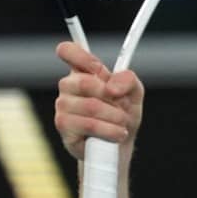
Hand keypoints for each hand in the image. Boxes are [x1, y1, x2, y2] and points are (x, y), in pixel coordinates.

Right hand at [54, 41, 143, 160]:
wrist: (119, 146)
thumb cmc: (122, 114)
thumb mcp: (134, 93)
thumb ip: (128, 80)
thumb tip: (112, 87)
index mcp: (83, 72)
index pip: (68, 52)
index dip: (81, 56)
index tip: (98, 69)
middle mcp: (68, 87)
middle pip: (85, 82)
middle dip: (112, 98)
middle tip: (123, 108)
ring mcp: (62, 108)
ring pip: (90, 106)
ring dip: (115, 117)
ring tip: (122, 124)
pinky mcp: (64, 129)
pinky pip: (89, 125)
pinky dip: (109, 131)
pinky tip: (116, 135)